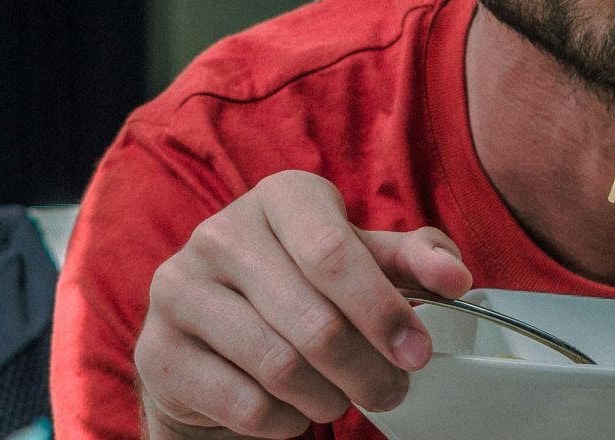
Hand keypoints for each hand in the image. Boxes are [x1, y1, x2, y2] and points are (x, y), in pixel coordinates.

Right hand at [134, 170, 473, 438]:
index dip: (382, 309)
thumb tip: (456, 278)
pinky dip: (284, 420)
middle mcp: (221, 233)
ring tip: (341, 398)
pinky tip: (293, 410)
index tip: (418, 352)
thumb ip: (412, 262)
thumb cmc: (301, 287)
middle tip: (393, 391)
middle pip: (313, 320)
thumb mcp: (360, 262)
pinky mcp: (158, 351)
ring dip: (328, 397)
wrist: (212, 338)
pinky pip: (243, 404)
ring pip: (279, 367)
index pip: (333, 252)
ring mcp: (179, 290)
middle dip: (367, 369)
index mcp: (280, 196)